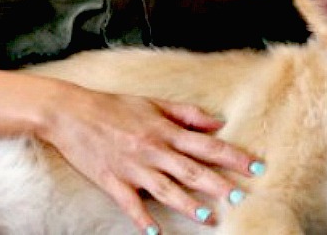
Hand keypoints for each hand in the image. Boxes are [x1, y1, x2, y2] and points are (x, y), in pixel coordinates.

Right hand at [37, 81, 260, 232]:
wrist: (70, 113)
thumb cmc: (114, 106)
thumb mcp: (154, 103)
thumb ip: (187, 114)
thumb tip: (218, 123)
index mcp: (164, 130)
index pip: (206, 144)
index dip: (233, 156)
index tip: (256, 166)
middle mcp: (152, 150)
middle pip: (191, 170)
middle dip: (218, 185)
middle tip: (241, 198)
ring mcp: (132, 167)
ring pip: (165, 189)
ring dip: (188, 205)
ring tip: (209, 218)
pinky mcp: (111, 181)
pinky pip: (129, 204)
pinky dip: (142, 219)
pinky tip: (154, 233)